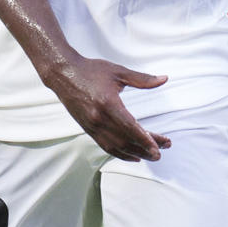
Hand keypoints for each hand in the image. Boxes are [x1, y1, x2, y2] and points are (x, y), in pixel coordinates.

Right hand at [44, 56, 171, 161]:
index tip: (161, 146)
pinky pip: (106, 146)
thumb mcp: (118, 72)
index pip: (130, 127)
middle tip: (160, 153)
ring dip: (135, 154)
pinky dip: (120, 154)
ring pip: (116, 147)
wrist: (63, 73)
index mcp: (108, 103)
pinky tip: (133, 156)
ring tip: (151, 156)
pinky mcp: (87, 128)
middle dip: (145, 149)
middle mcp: (99, 118)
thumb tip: (164, 79)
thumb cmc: (90, 70)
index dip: (146, 139)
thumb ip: (142, 79)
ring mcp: (91, 125)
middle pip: (126, 140)